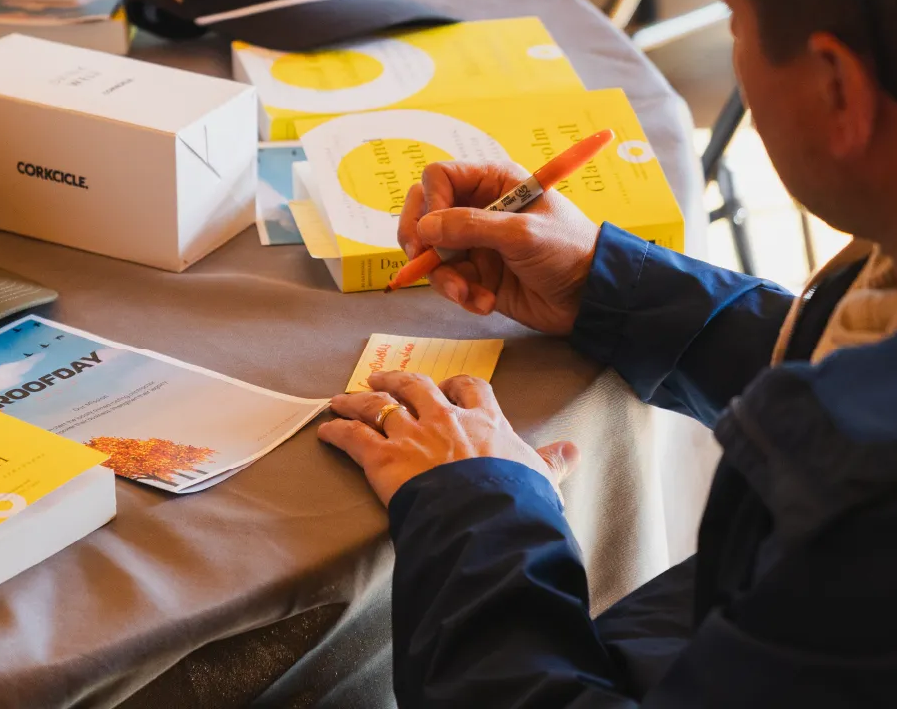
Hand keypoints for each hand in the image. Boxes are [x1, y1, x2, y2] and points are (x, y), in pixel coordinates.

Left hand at [318, 370, 578, 506]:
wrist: (485, 518)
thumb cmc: (515, 500)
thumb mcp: (540, 476)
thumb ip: (551, 460)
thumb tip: (573, 450)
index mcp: (483, 420)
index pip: (470, 389)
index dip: (458, 386)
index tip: (451, 386)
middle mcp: (444, 419)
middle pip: (418, 386)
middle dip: (398, 380)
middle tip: (383, 378)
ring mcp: (411, 435)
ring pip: (379, 405)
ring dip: (359, 399)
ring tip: (344, 396)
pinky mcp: (383, 459)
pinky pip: (354, 438)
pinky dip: (336, 431)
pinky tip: (323, 430)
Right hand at [397, 160, 598, 335]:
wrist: (592, 297)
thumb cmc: (567, 250)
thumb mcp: (521, 234)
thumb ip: (471, 227)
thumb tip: (425, 228)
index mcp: (493, 181)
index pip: (440, 177)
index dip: (430, 201)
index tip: (434, 230)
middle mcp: (479, 207)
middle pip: (425, 212)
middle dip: (420, 239)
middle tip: (421, 260)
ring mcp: (476, 242)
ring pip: (432, 252)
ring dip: (444, 277)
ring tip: (468, 294)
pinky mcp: (477, 273)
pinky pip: (448, 280)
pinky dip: (460, 294)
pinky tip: (484, 303)